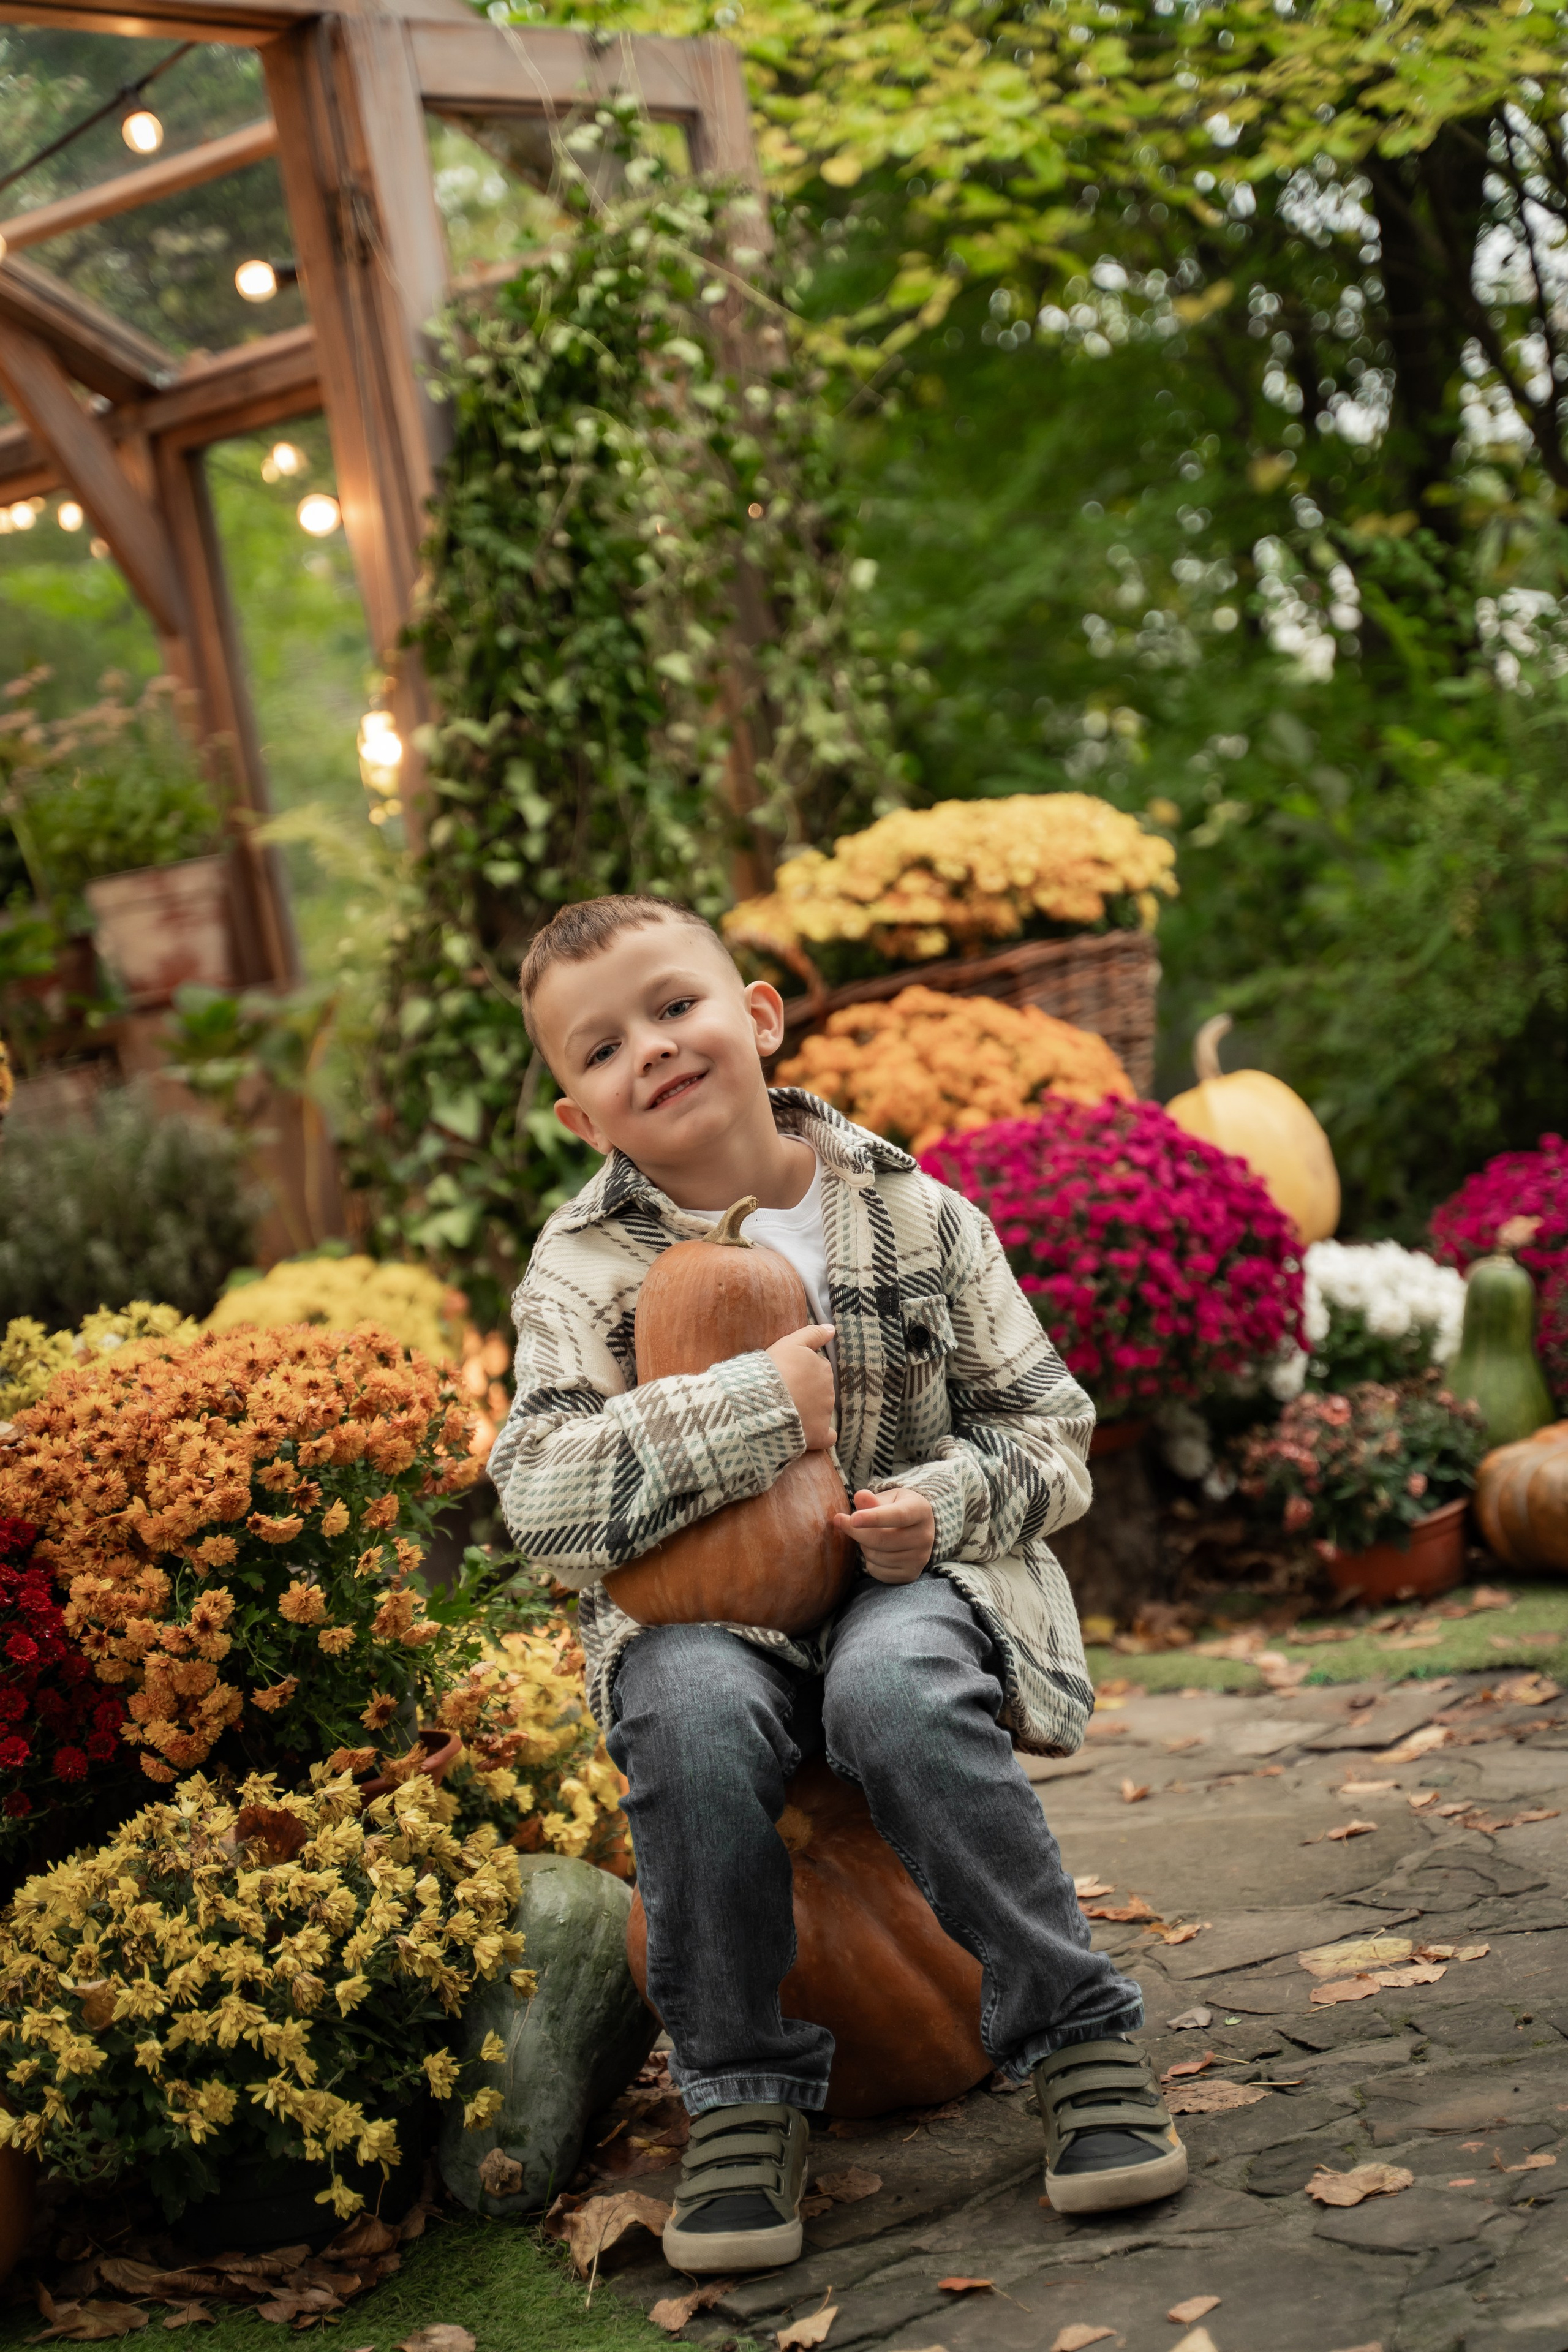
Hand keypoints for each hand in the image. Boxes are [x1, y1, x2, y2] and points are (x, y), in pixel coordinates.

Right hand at [767, 1323, 836, 1450]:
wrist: (763, 1402)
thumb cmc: (773, 1370)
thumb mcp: (790, 1343)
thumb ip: (813, 1334)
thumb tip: (832, 1329)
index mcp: (823, 1368)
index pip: (817, 1368)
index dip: (801, 1372)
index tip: (786, 1375)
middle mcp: (829, 1390)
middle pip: (819, 1389)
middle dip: (806, 1391)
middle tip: (783, 1393)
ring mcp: (825, 1414)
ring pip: (821, 1410)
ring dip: (809, 1410)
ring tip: (785, 1411)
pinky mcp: (819, 1434)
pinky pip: (827, 1437)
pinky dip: (821, 1435)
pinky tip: (808, 1433)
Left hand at [834, 1486, 934, 1583]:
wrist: (917, 1529)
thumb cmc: (897, 1508)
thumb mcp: (888, 1498)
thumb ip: (872, 1499)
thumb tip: (860, 1496)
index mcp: (920, 1511)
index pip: (898, 1516)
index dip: (874, 1518)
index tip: (852, 1519)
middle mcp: (924, 1536)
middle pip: (882, 1540)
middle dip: (857, 1532)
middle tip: (845, 1522)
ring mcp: (919, 1558)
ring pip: (876, 1557)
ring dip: (864, 1547)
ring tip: (869, 1536)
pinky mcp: (910, 1574)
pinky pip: (878, 1571)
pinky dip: (869, 1562)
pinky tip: (876, 1550)